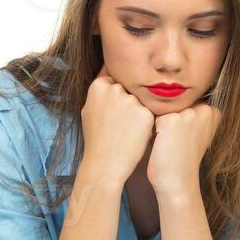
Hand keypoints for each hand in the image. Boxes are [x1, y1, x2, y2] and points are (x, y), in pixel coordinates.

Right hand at [80, 71, 154, 186]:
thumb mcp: (89, 110)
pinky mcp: (146, 114)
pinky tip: (134, 135)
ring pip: (140, 102)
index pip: (115, 79)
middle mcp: (115, 89)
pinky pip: (149, 114)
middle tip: (118, 124)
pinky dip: (145, 124)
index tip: (113, 111)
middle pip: (129, 90)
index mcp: (99, 86)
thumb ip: (100, 92)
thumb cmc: (96, 139)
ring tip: (125, 131)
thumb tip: (108, 75)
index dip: (116, 96)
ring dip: (137, 113)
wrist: (105, 164)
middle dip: (127, 103)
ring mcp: (131, 101)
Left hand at [148, 102, 219, 198]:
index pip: (186, 102)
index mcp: (213, 111)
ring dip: (160, 123)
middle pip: (175, 103)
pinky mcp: (171, 120)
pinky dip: (152, 131)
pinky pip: (152, 117)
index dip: (180, 119)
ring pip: (164, 109)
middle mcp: (204, 109)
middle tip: (176, 142)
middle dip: (170, 119)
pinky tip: (161, 144)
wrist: (177, 181)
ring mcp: (188, 113)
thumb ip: (191, 112)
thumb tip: (173, 92)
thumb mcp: (194, 131)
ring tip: (169, 142)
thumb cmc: (183, 157)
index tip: (184, 138)